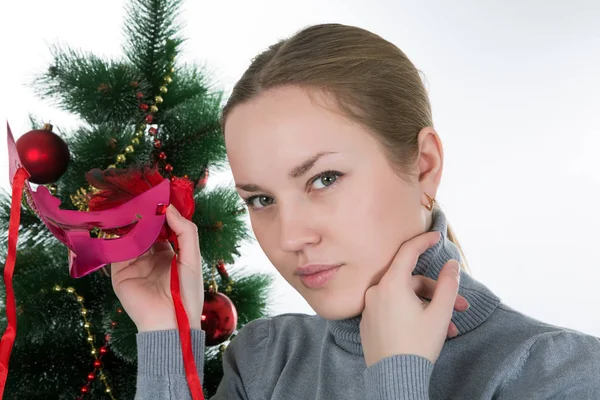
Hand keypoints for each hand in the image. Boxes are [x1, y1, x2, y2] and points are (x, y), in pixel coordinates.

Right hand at [111, 205, 203, 332]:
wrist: (171, 323)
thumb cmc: (187, 293)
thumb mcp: (192, 258)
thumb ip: (185, 231)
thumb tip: (170, 208)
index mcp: (169, 254)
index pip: (161, 229)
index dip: (160, 214)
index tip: (158, 197)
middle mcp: (150, 258)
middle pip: (143, 231)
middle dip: (142, 216)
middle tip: (140, 197)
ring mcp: (133, 265)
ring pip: (129, 239)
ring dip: (129, 224)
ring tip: (130, 206)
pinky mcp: (120, 274)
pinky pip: (116, 253)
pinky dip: (117, 239)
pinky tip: (120, 225)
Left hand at [360, 231, 459, 366]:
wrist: (395, 378)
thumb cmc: (418, 345)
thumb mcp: (440, 313)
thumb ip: (448, 284)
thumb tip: (452, 264)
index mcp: (391, 284)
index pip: (408, 251)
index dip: (424, 240)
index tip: (436, 235)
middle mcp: (376, 291)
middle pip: (411, 281)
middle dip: (438, 292)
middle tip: (460, 306)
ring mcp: (370, 307)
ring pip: (404, 298)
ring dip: (428, 308)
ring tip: (448, 328)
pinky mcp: (369, 322)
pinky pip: (393, 310)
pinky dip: (411, 315)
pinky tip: (428, 331)